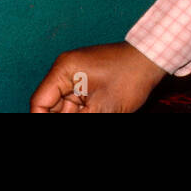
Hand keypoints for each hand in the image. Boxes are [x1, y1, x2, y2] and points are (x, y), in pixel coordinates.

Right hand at [30, 42, 165, 112]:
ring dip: (74, 115)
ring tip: (95, 112)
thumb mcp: (101, 108)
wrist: (151, 61)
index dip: (40, 119)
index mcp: (63, 71)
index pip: (40, 102)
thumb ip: (78, 120)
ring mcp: (77, 77)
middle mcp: (65, 72)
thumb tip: (60, 122)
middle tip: (86, 116)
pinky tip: (94, 113)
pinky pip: (77, 105)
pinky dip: (83, 114)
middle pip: (51, 106)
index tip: (44, 129)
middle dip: (58, 118)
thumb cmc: (129, 78)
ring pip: (64, 108)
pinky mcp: (88, 83)